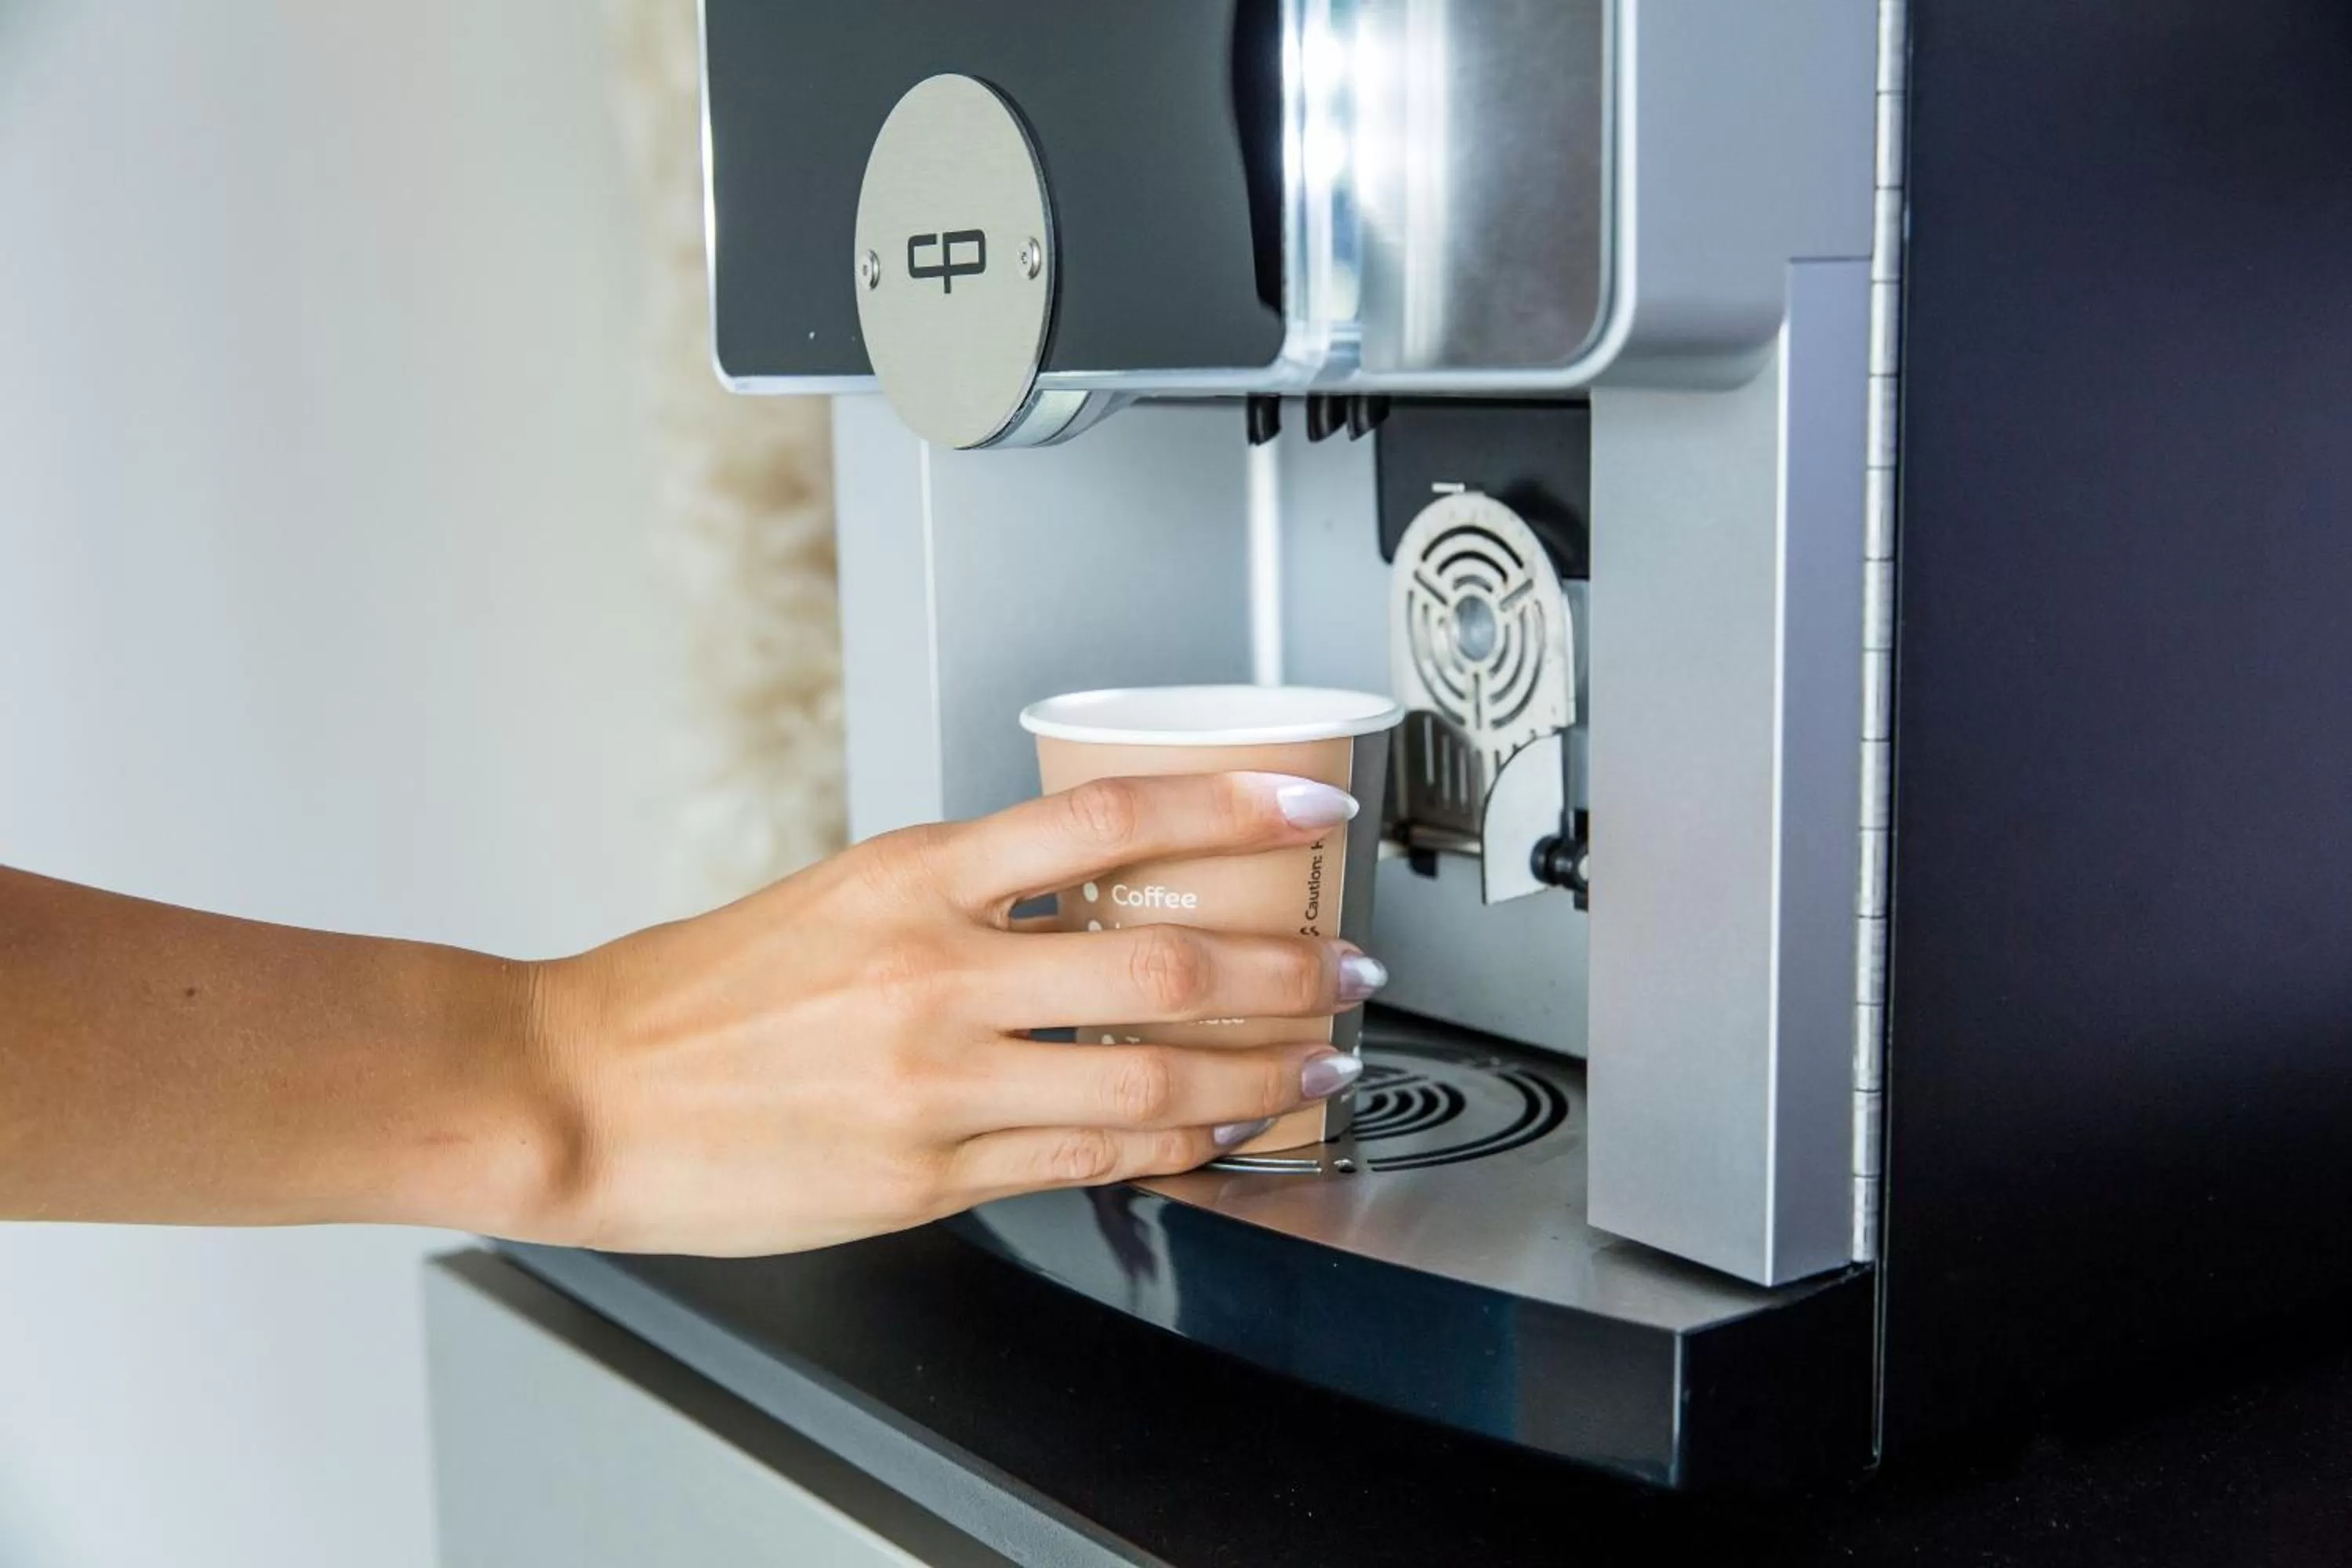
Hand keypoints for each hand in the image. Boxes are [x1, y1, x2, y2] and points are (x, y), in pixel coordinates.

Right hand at [519, 772, 1382, 1255]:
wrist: (579, 1091)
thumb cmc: (694, 994)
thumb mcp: (837, 896)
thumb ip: (961, 900)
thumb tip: (1078, 906)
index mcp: (910, 876)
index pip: (1105, 817)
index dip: (1229, 807)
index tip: (1307, 807)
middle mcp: (935, 971)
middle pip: (1160, 957)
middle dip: (1282, 965)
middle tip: (1347, 966)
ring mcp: (937, 1082)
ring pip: (1147, 1077)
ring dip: (1255, 1072)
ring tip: (1315, 1064)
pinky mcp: (927, 1176)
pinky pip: (1086, 1163)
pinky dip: (1171, 1148)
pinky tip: (1217, 1135)